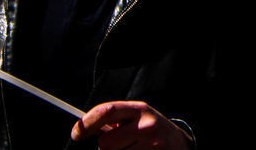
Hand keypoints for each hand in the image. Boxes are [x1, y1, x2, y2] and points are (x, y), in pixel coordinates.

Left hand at [72, 101, 191, 148]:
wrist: (180, 144)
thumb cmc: (151, 131)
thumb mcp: (138, 118)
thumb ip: (116, 120)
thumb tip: (84, 129)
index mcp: (140, 109)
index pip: (107, 111)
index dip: (87, 123)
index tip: (76, 134)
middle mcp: (147, 125)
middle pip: (106, 143)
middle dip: (107, 147)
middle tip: (121, 144)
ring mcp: (152, 145)